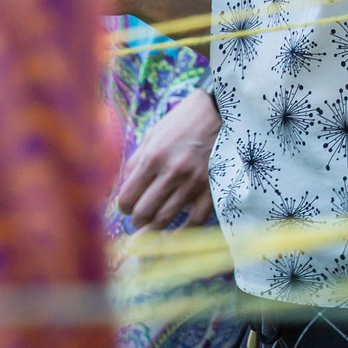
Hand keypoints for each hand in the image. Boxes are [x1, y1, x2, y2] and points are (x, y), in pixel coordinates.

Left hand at [115, 89, 219, 230]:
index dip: (124, 207)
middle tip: (140, 216)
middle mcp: (172, 172)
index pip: (127, 198)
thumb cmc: (184, 121)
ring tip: (152, 225)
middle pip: (143, 213)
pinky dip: (182, 233)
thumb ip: (137, 163)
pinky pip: (195, 220)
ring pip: (165, 220)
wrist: (223, 110)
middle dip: (137, 220)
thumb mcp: (154, 135)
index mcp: (153, 157)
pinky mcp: (213, 188)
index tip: (128, 206)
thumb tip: (126, 189)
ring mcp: (194, 182)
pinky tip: (174, 237)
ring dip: (153, 228)